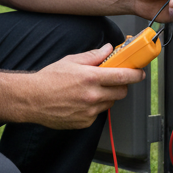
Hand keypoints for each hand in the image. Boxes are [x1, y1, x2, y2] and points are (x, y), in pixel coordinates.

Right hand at [22, 44, 143, 129]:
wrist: (33, 99)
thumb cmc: (49, 79)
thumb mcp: (71, 61)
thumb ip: (93, 56)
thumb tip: (108, 50)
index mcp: (90, 78)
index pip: (122, 77)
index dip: (135, 74)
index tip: (140, 72)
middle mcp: (92, 96)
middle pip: (121, 92)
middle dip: (122, 85)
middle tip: (114, 79)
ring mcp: (90, 112)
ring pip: (110, 103)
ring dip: (107, 95)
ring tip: (92, 89)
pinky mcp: (85, 122)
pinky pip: (98, 113)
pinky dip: (95, 106)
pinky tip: (82, 100)